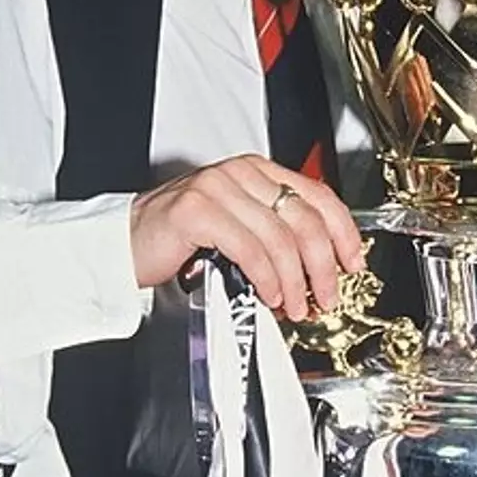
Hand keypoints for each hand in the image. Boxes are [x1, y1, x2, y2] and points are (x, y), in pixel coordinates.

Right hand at [129, 154, 360, 320]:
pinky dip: (266, 277)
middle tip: (325, 296)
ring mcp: (217, 188)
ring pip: (280, 238)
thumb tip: (320, 266)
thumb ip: (275, 235)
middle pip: (304, 219)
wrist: (123, 244)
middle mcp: (240, 172)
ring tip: (294, 305)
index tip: (353, 263)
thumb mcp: (238, 230)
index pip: (318, 195)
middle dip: (323, 266)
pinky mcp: (196, 210)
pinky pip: (248, 248)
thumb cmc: (179, 240)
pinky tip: (269, 295)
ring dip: (295, 281)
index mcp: (256, 171)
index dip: (344, 232)